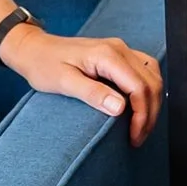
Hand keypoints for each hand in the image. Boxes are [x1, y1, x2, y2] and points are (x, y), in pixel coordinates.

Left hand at [0, 24, 162, 145]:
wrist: (34, 49)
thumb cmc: (44, 65)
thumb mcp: (64, 82)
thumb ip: (92, 93)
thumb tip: (120, 108)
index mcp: (107, 55)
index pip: (139, 87)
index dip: (142, 115)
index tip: (134, 136)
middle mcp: (119, 48)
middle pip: (151, 82)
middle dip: (150, 113)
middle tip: (138, 137)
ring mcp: (120, 49)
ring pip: (152, 75)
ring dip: (152, 102)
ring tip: (141, 126)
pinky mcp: (117, 54)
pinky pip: (144, 70)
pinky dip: (147, 89)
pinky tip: (140, 106)